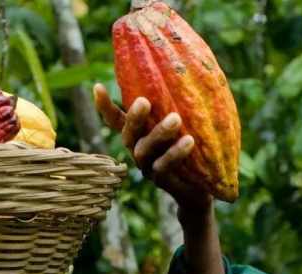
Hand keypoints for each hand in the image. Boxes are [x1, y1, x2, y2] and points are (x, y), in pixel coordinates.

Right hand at [94, 84, 212, 215]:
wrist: (205, 185)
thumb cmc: (195, 144)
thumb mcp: (188, 121)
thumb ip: (182, 102)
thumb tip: (193, 60)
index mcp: (140, 133)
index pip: (116, 119)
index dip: (104, 106)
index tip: (96, 86)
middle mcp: (138, 148)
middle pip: (127, 133)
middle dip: (134, 117)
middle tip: (144, 101)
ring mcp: (147, 166)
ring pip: (143, 150)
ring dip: (158, 134)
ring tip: (175, 119)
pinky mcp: (162, 181)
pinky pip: (163, 167)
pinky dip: (174, 154)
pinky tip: (188, 141)